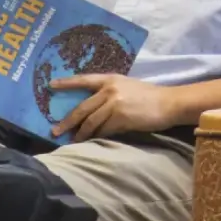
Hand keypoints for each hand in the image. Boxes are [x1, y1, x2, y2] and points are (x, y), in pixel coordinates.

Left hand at [50, 74, 181, 141]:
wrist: (169, 103)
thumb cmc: (149, 96)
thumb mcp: (126, 87)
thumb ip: (109, 93)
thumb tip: (91, 110)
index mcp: (110, 79)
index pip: (83, 80)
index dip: (67, 83)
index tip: (50, 85)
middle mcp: (110, 90)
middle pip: (82, 108)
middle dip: (67, 121)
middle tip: (55, 131)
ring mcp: (115, 104)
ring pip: (91, 121)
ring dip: (81, 133)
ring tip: (73, 141)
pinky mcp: (121, 118)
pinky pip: (104, 130)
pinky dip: (97, 137)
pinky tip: (92, 141)